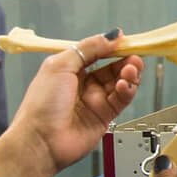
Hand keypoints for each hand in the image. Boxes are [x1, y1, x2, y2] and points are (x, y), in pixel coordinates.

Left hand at [3, 31, 144, 175]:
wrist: (41, 140)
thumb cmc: (41, 105)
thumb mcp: (61, 65)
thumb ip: (88, 48)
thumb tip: (111, 36)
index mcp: (69, 69)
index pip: (97, 53)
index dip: (112, 47)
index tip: (126, 41)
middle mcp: (83, 84)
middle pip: (112, 67)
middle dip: (125, 60)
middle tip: (134, 57)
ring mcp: (94, 100)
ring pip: (120, 82)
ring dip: (129, 74)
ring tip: (130, 70)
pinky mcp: (104, 116)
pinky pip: (122, 99)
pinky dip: (127, 90)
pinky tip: (125, 85)